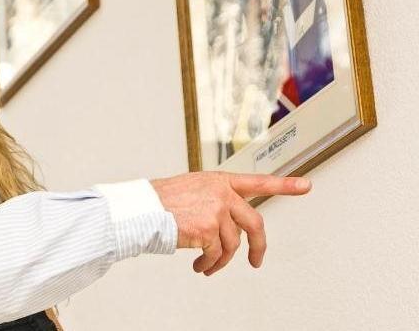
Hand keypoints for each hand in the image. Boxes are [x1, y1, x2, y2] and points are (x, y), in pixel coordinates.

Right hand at [151, 172, 309, 275]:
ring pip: (232, 244)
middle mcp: (221, 193)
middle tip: (256, 260)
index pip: (258, 181)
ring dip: (221, 261)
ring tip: (208, 266)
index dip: (284, 185)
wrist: (141, 209)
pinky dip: (209, 264)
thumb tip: (228, 225)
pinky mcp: (208, 229)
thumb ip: (215, 200)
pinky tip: (200, 266)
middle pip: (254, 222)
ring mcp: (216, 210)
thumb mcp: (192, 190)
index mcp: (219, 181)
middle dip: (258, 246)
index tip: (305, 186)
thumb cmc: (160, 201)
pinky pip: (216, 254)